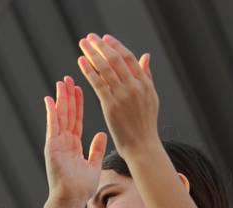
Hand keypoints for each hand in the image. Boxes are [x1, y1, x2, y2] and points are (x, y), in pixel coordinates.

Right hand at [44, 76, 106, 207]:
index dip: (78, 104)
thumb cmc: (81, 187)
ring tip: (61, 82)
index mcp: (74, 145)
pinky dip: (51, 112)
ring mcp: (57, 143)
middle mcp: (64, 141)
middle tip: (69, 78)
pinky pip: (52, 126)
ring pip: (59, 116)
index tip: (80, 89)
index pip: (77, 119)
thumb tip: (102, 135)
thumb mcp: (94, 164)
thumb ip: (97, 149)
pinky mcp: (52, 146)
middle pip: (67, 114)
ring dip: (60, 99)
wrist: (72, 199)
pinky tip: (50, 99)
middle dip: (68, 96)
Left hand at [77, 33, 158, 158]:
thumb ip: (147, 76)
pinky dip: (89, 71)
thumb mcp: (151, 97)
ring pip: (106, 68)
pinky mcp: (111, 106)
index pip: (129, 58)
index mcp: (144, 83)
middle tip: (90, 37)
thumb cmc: (145, 124)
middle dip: (101, 45)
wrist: (142, 146)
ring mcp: (123, 96)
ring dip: (92, 54)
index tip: (104, 38)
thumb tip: (146, 56)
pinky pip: (98, 83)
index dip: (116, 45)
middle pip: (116, 59)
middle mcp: (135, 86)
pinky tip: (81, 62)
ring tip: (82, 45)